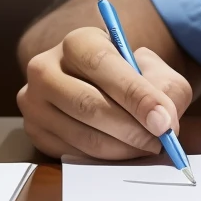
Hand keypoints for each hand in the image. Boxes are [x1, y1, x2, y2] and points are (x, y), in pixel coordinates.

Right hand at [18, 26, 192, 160]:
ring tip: (148, 146)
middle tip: (161, 141)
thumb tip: (164, 121)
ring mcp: (34, 103)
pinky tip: (125, 150)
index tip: (164, 121)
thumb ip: (166, 89)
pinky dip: (107, 158)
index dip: (136, 95)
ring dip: (123, 147)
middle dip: (132, 128)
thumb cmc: (130, 77)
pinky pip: (75, 154)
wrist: (101, 88)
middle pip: (89, 105)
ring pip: (83, 135)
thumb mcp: (154, 70)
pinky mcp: (35, 132)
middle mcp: (45, 69)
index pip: (102, 65)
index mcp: (76, 42)